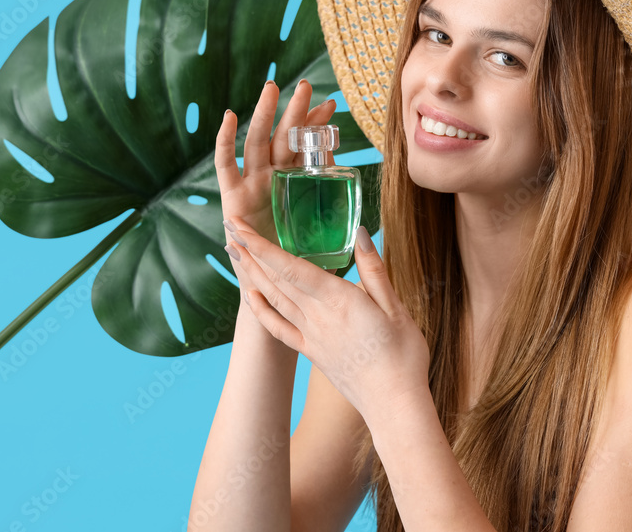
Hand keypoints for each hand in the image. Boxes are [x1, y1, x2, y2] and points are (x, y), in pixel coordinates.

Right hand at [214, 79, 337, 290]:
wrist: (276, 296)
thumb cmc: (303, 266)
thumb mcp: (325, 233)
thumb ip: (336, 213)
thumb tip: (362, 196)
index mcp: (296, 186)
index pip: (307, 149)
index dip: (317, 128)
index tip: (332, 106)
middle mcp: (272, 181)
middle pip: (283, 139)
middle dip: (293, 112)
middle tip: (305, 85)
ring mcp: (251, 187)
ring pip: (257, 143)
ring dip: (264, 115)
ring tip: (272, 88)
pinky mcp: (231, 199)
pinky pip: (225, 166)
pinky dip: (225, 141)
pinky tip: (229, 116)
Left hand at [224, 217, 431, 420]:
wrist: (393, 405)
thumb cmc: (402, 357)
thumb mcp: (396, 308)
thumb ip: (375, 270)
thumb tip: (360, 232)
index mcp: (339, 301)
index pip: (291, 267)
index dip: (262, 245)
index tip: (240, 226)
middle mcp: (317, 317)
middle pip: (275, 279)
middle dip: (250, 251)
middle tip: (228, 226)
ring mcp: (310, 336)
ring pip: (273, 298)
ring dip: (251, 273)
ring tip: (233, 251)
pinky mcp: (311, 352)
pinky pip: (278, 327)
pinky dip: (261, 310)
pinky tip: (250, 296)